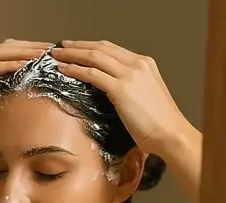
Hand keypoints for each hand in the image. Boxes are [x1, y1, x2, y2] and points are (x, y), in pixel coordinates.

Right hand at [0, 39, 50, 149]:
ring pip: (1, 52)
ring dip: (24, 51)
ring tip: (44, 54)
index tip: (47, 55)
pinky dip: (10, 64)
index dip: (26, 50)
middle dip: (30, 46)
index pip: (5, 53)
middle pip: (6, 47)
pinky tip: (26, 65)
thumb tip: (22, 102)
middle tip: (52, 49)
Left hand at [52, 40, 193, 155]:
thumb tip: (106, 87)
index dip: (90, 46)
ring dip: (72, 55)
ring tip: (56, 56)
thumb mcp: (143, 95)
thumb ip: (128, 86)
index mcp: (144, 63)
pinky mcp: (121, 89)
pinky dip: (75, 70)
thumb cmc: (156, 121)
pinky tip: (64, 70)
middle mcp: (137, 64)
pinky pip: (92, 74)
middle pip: (101, 48)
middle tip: (60, 48)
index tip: (75, 47)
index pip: (111, 48)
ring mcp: (129, 75)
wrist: (169, 132)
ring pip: (94, 57)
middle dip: (78, 46)